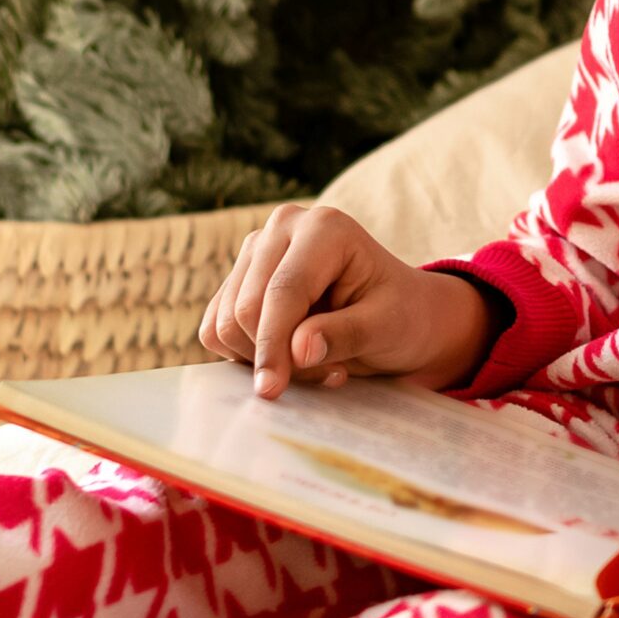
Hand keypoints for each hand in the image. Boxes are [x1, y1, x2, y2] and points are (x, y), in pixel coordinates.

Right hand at [198, 204, 496, 398]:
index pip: (284, 291)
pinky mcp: (238, 280)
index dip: (274, 345)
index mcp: (326, 228)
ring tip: (320, 363)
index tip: (272, 389)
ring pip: (225, 322)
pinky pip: (217, 330)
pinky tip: (292, 354)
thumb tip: (297, 351)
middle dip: (278, 356)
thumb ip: (345, 335)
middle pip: (246, 309)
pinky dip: (248, 355)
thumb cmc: (401, 316)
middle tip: (330, 374)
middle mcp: (283, 228)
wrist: (400, 314)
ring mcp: (256, 251)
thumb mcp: (387, 328)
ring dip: (264, 358)